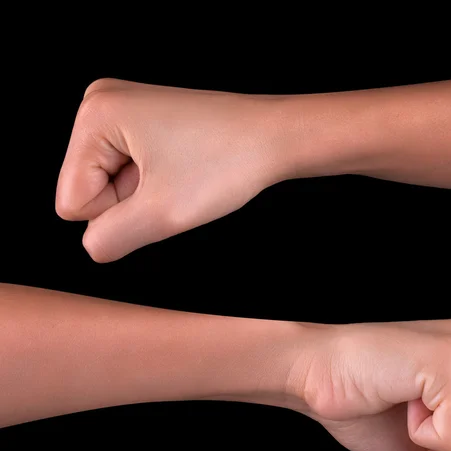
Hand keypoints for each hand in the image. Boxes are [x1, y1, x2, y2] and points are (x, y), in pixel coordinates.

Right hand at [56, 79, 282, 261]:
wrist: (274, 136)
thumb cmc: (228, 163)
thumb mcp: (162, 214)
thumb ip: (111, 239)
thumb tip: (93, 245)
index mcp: (94, 115)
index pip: (72, 203)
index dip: (119, 214)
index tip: (162, 191)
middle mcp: (100, 102)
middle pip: (87, 190)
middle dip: (132, 202)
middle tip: (174, 184)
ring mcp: (122, 108)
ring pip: (108, 184)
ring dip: (145, 194)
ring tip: (181, 175)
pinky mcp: (141, 118)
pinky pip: (128, 170)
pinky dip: (154, 181)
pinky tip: (183, 169)